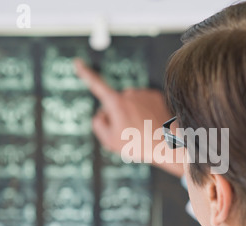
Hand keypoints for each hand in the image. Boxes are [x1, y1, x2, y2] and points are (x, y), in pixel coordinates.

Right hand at [74, 58, 183, 177]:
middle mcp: (129, 94)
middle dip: (117, 114)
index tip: (77, 62)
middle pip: (114, 102)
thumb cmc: (139, 144)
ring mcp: (143, 93)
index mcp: (116, 103)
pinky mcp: (155, 95)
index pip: (96, 85)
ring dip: (131, 113)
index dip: (85, 73)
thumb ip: (98, 125)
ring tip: (141, 129)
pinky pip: (143, 102)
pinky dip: (144, 110)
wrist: (167, 144)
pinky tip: (149, 122)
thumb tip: (102, 114)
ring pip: (130, 102)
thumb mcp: (110, 141)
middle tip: (128, 132)